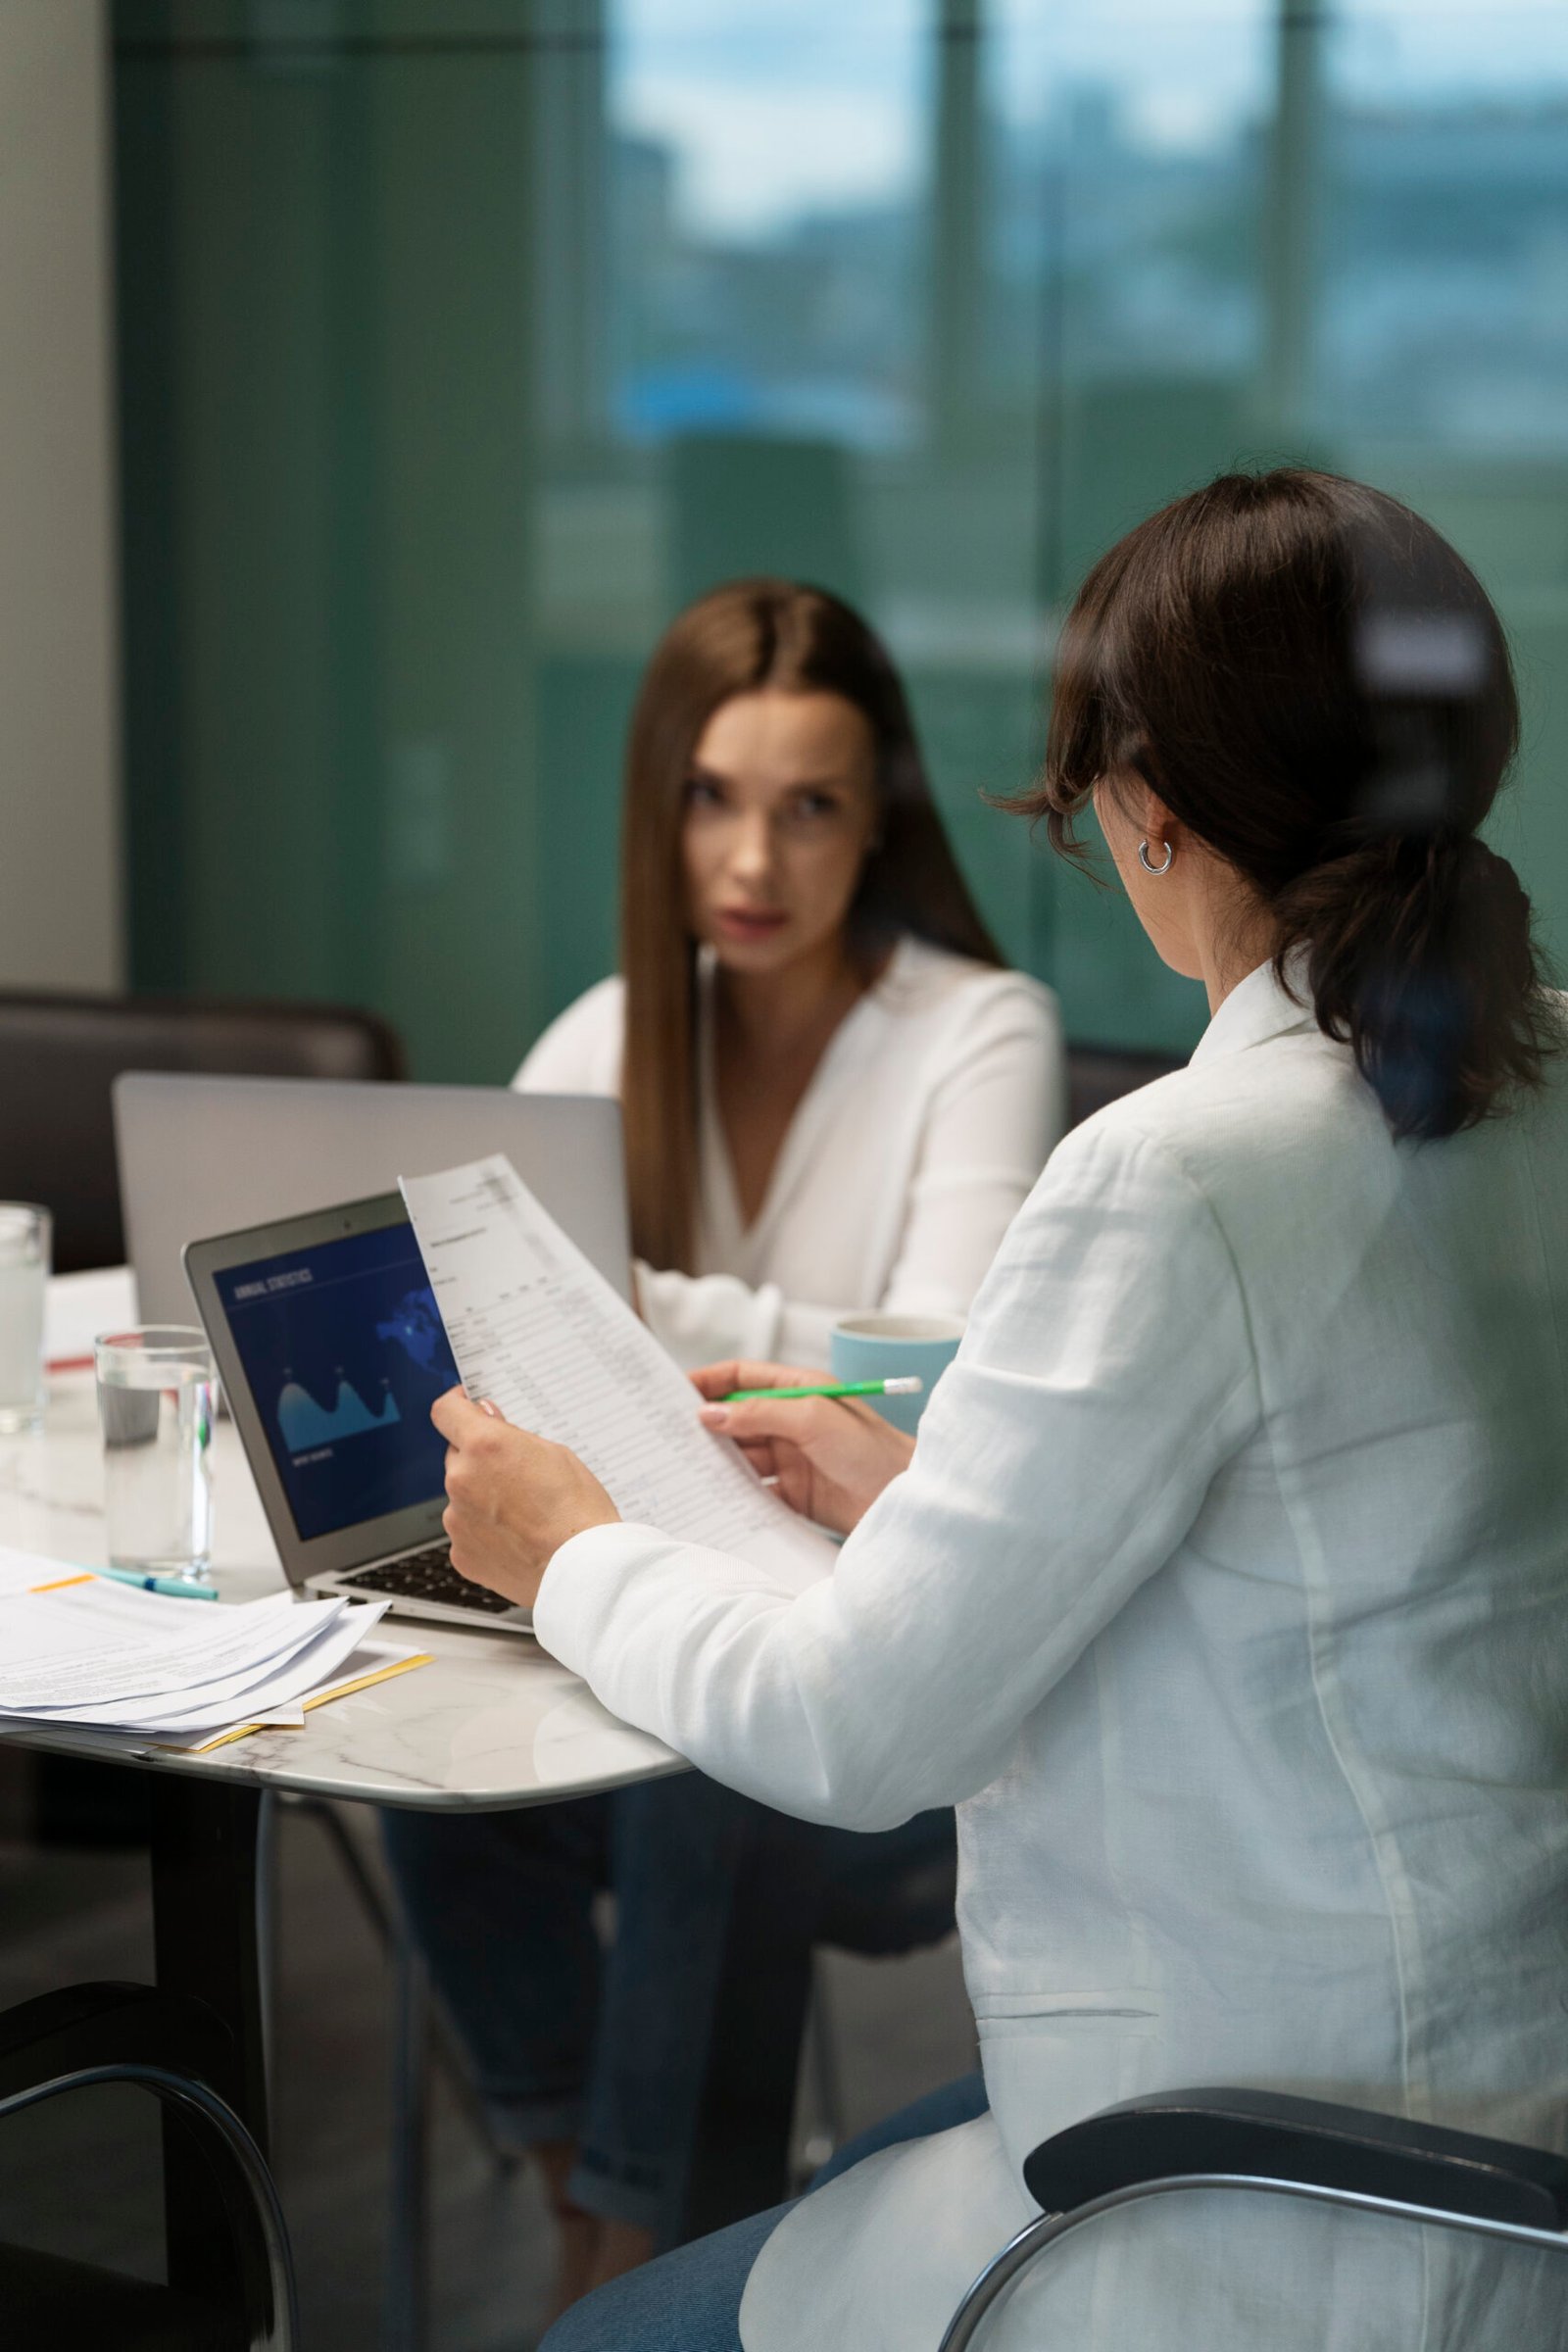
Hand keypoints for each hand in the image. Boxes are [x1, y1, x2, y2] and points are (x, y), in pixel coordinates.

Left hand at [432, 1388, 619, 1610]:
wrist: (582, 1570)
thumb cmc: (578, 1512)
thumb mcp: (555, 1454)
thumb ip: (512, 1436)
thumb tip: (488, 1419)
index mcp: (484, 1446)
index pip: (446, 1412)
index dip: (456, 1406)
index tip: (464, 1408)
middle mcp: (461, 1479)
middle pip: (458, 1457)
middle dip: (480, 1460)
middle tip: (518, 1475)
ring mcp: (457, 1519)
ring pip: (462, 1496)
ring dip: (483, 1498)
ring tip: (525, 1515)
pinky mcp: (461, 1552)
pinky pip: (467, 1531)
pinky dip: (485, 1531)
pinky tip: (517, 1538)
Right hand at [691, 1361, 915, 1535]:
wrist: (904, 1500)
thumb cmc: (871, 1449)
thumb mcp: (812, 1418)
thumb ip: (759, 1413)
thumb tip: (709, 1413)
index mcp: (798, 1390)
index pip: (742, 1377)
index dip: (709, 1381)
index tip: (674, 1392)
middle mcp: (790, 1421)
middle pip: (735, 1418)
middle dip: (704, 1425)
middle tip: (668, 1434)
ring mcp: (790, 1458)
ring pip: (740, 1455)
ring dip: (715, 1460)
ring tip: (681, 1467)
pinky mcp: (792, 1493)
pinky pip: (752, 1490)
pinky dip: (732, 1492)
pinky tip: (711, 1496)